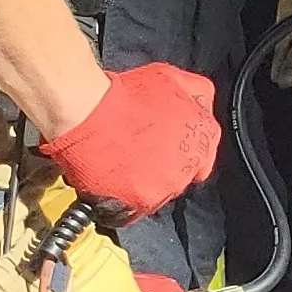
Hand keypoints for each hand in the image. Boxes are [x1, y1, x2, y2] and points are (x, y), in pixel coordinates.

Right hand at [38, 62, 221, 223]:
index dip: (180, 152)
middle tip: (137, 154)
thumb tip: (202, 107)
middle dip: (161, 168)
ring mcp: (165, 187)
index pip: (202, 157)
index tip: (163, 149)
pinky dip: (123, 202)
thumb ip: (197, 94)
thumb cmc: (125, 94)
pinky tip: (111, 184)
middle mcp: (190, 167)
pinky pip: (134, 211)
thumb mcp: (173, 79)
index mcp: (204, 138)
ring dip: (142, 185)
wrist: (87, 111)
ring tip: (120, 165)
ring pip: (158, 194)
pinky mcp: (138, 203)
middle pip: (180, 177)